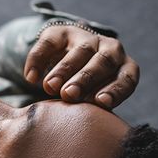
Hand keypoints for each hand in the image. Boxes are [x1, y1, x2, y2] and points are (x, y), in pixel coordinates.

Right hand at [24, 23, 139, 108]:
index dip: (115, 89)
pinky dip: (39, 60)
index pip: (126, 78)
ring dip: (64, 69)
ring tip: (49, 87)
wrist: (69, 60)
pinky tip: (31, 78)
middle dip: (85, 78)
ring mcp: (86, 38)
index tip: (100, 102)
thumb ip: (93, 107)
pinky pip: (50, 43)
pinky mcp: (61, 32)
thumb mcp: (95, 97)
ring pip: (80, 51)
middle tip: (68, 94)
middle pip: (103, 62)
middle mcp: (110, 50)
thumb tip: (83, 125)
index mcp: (124, 68)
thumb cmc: (87, 90)